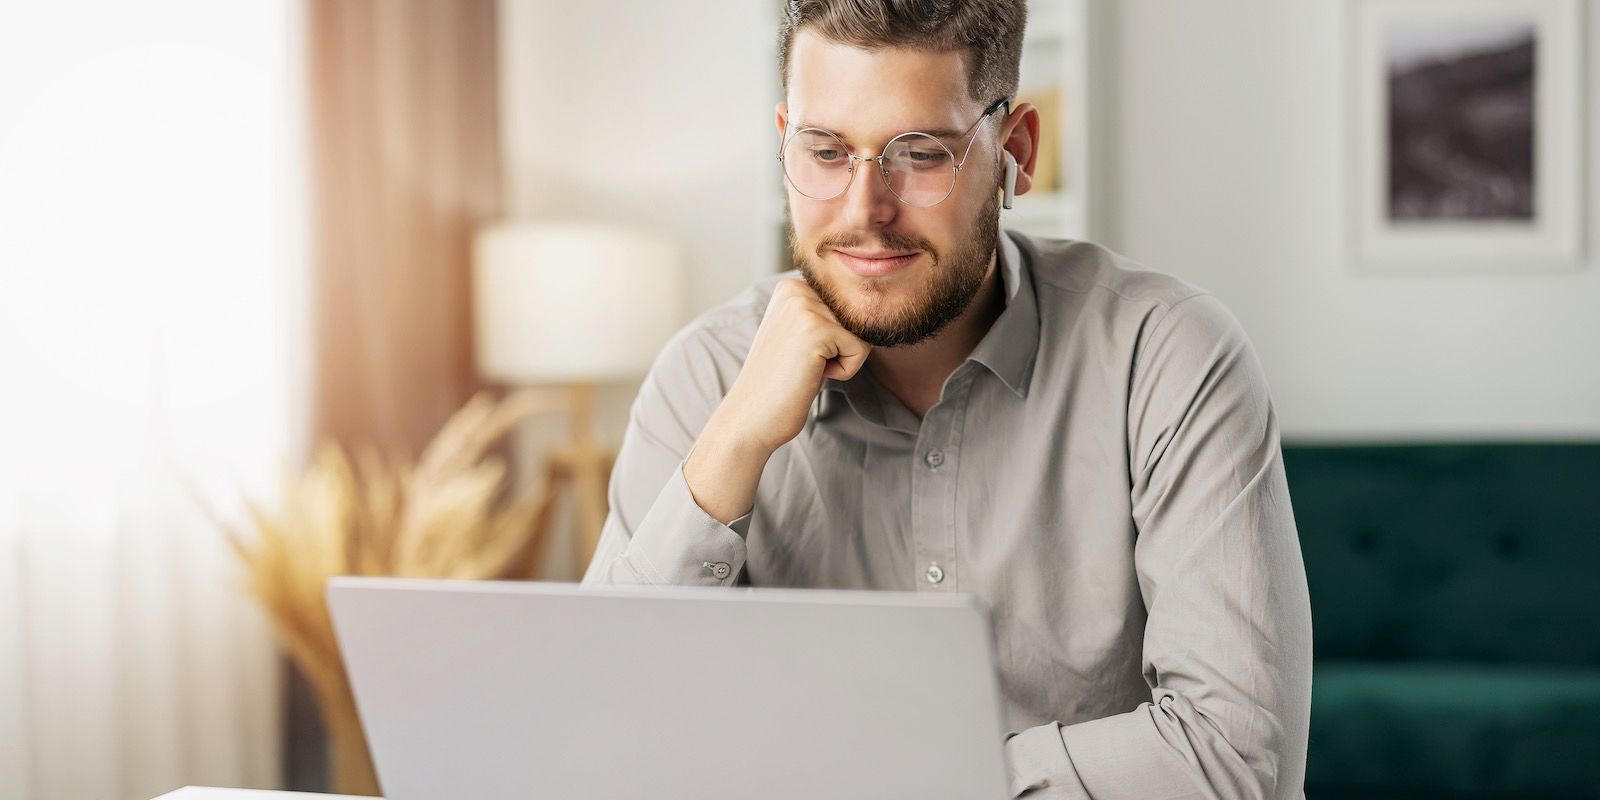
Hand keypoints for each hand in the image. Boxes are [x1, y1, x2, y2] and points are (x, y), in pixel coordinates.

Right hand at [684, 279, 869, 522]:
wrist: (750, 416)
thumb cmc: (778, 382)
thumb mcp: (797, 334)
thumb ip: (824, 313)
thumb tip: (870, 305)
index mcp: (790, 286)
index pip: (847, 305)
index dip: (834, 338)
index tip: (800, 353)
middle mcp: (795, 289)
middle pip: (857, 316)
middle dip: (840, 348)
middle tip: (803, 364)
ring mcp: (804, 307)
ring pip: (861, 332)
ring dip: (842, 359)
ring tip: (806, 369)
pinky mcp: (817, 330)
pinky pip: (861, 349)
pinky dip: (843, 371)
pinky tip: (812, 375)